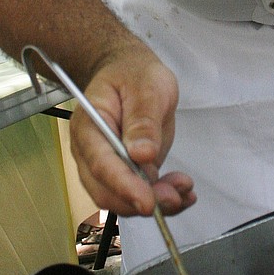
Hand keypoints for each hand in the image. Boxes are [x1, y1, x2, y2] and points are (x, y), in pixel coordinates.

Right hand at [68, 37, 195, 217]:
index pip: (101, 164)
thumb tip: (142, 155)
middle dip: (140, 200)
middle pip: (107, 191)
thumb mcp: (146, 87)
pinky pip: (139, 195)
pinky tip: (183, 193)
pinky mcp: (127, 172)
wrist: (130, 72)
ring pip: (123, 200)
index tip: (147, 201)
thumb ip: (143, 120)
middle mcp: (92, 152)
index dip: (123, 186)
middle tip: (174, 196)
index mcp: (90, 126)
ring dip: (155, 202)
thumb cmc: (133, 73)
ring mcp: (108, 165)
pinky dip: (162, 200)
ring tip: (184, 190)